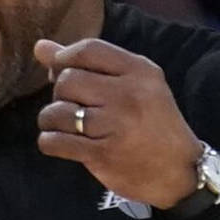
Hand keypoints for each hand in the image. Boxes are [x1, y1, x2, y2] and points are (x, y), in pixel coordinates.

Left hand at [34, 38, 201, 208]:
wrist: (179, 171)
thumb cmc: (152, 123)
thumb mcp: (134, 85)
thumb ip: (89, 63)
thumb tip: (40, 47)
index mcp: (140, 71)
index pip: (88, 49)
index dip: (63, 57)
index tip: (59, 71)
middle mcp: (128, 95)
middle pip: (67, 80)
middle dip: (60, 93)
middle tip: (72, 106)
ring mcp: (114, 125)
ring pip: (57, 111)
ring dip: (52, 120)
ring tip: (66, 126)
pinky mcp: (101, 154)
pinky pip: (55, 142)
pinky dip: (50, 141)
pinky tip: (62, 142)